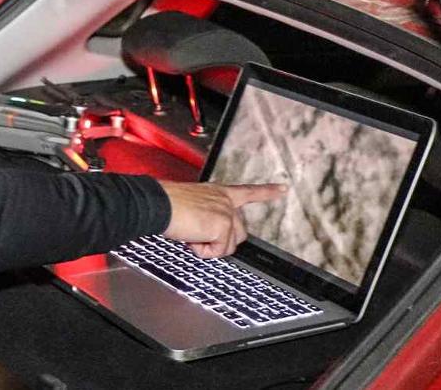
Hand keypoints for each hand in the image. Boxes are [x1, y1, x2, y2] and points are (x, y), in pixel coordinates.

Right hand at [158, 181, 286, 258]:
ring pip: (229, 244)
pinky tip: (191, 238)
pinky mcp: (222, 226)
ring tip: (191, 234)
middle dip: (220, 240)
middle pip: (239, 232)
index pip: (248, 191)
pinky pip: (219, 251)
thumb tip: (207, 234)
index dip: (267, 191)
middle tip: (196, 235)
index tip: (283, 189)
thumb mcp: (192, 204)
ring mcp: (226, 213)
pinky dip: (203, 251)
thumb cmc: (166, 203)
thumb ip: (206, 214)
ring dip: (210, 246)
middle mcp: (225, 200)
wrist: (158, 204)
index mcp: (218, 191)